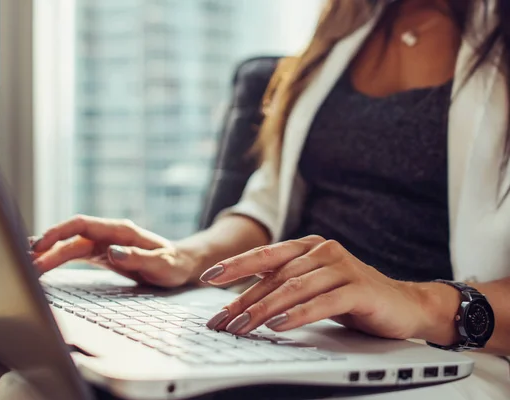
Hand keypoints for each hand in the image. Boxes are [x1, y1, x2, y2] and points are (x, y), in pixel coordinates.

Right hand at [30, 215, 197, 286]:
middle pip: (71, 237)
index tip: (41, 245)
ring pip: (69, 246)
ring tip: (26, 266)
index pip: (83, 224)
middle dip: (47, 248)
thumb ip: (138, 257)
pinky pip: (75, 254)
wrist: (179, 264)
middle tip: (25, 264)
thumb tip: (112, 253)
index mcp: (121, 231)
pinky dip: (57, 258)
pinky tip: (41, 262)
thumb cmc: (173, 264)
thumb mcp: (161, 264)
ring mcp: (103, 244)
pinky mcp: (101, 255)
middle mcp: (108, 234)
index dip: (59, 232)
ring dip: (49, 255)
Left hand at [201, 235, 435, 339]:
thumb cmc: (351, 296)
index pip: (265, 255)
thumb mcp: (312, 287)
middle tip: (221, 319)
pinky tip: (278, 325)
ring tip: (241, 326)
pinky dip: (297, 314)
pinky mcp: (359, 288)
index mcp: (308, 246)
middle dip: (244, 299)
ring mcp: (342, 267)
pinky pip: (322, 302)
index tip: (208, 277)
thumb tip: (239, 302)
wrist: (403, 304)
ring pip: (294, 288)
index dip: (235, 265)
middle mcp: (323, 251)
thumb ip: (283, 286)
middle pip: (275, 275)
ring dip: (263, 309)